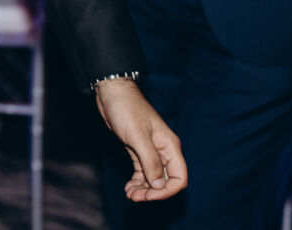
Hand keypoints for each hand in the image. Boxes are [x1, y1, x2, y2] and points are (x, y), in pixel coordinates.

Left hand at [95, 78, 186, 200]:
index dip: (167, 191)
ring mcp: (151, 152)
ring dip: (144, 190)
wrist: (112, 94)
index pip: (179, 177)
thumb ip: (150, 160)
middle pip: (166, 181)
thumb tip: (159, 185)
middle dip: (153, 192)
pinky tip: (128, 188)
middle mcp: (163, 151)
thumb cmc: (126, 109)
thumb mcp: (138, 136)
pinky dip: (137, 183)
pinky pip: (143, 173)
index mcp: (170, 146)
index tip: (149, 195)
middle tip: (135, 197)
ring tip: (130, 194)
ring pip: (153, 179)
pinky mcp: (138, 151)